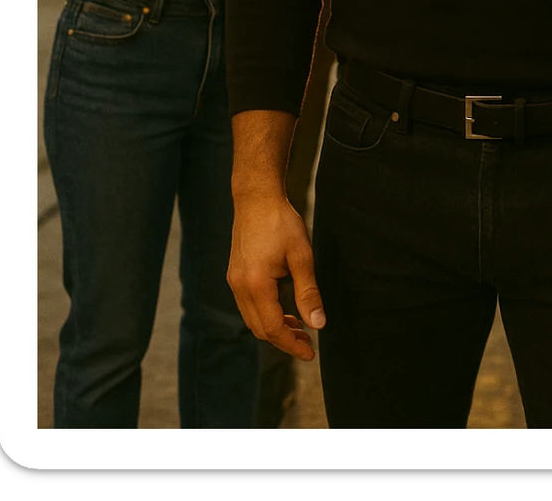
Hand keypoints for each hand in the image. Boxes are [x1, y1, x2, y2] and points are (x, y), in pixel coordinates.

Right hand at [227, 193, 325, 359]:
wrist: (256, 197)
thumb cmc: (281, 222)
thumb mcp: (301, 256)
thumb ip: (308, 292)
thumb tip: (318, 324)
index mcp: (256, 285)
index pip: (273, 328)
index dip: (292, 345)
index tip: (310, 353)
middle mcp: (239, 287)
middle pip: (260, 329)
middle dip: (284, 340)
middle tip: (308, 343)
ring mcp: (234, 281)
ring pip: (252, 319)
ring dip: (274, 328)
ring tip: (299, 328)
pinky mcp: (235, 274)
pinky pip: (248, 306)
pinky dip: (265, 315)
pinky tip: (283, 309)